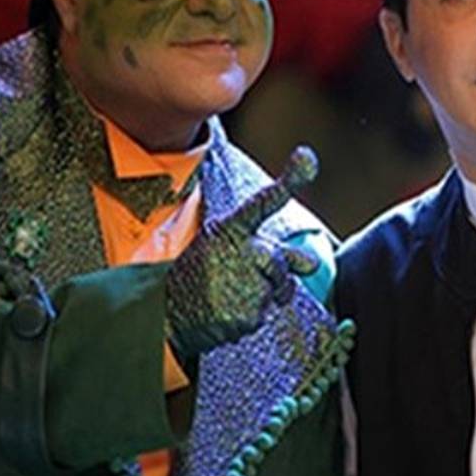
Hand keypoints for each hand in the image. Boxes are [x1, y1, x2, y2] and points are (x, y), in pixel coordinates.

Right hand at [166, 146, 320, 363]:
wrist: (162, 313)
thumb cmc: (196, 276)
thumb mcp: (219, 248)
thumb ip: (271, 250)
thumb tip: (313, 264)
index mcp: (229, 230)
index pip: (264, 201)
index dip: (290, 180)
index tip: (306, 158)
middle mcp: (241, 254)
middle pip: (281, 261)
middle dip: (273, 273)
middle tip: (242, 280)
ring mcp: (244, 285)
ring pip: (276, 290)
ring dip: (261, 296)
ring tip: (227, 296)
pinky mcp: (245, 316)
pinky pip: (264, 315)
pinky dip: (249, 317)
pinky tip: (224, 312)